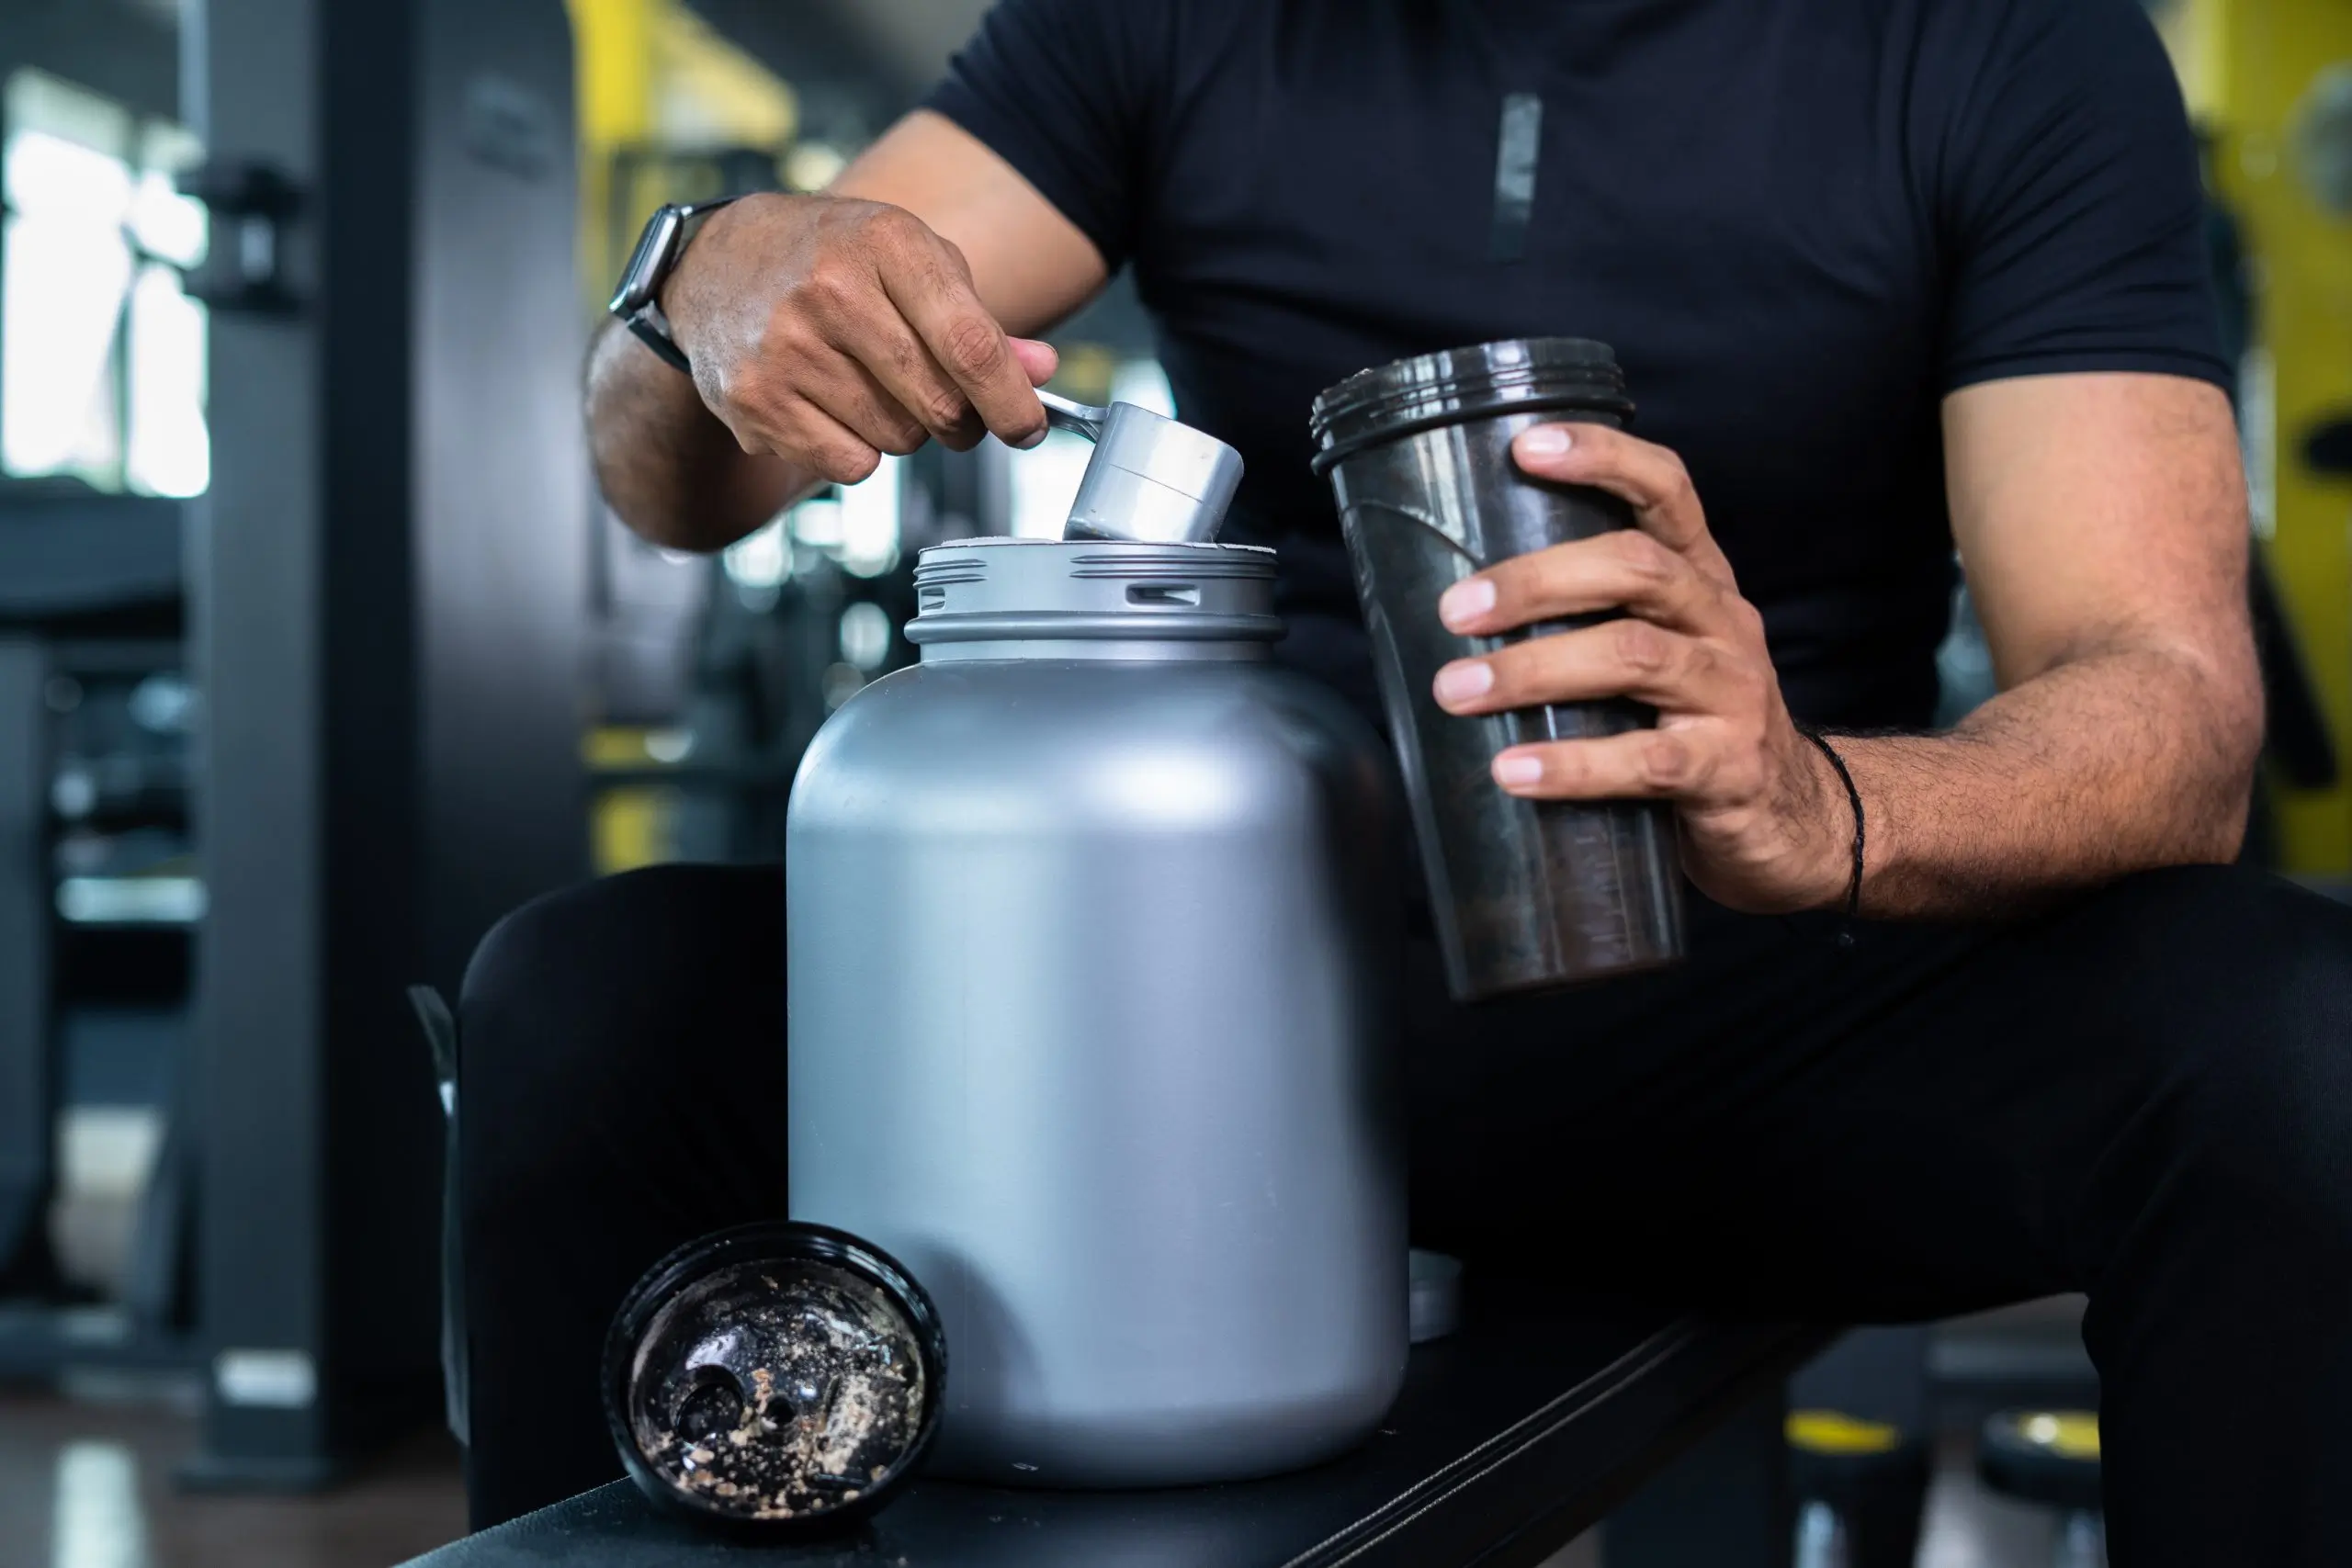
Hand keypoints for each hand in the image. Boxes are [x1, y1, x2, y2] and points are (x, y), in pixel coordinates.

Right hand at [659, 192, 1057, 484]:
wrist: (715, 266)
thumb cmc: (831, 260)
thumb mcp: (911, 262)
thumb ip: (980, 322)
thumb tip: (1040, 372)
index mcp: (884, 242)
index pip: (970, 344)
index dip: (1010, 401)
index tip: (1028, 428)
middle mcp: (829, 290)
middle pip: (940, 405)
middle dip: (961, 421)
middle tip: (949, 406)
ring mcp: (784, 348)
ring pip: (897, 441)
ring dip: (903, 431)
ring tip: (869, 385)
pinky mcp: (755, 400)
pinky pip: (850, 465)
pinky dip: (856, 450)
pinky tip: (831, 405)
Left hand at [1427, 422, 1847, 913]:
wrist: (1792, 819)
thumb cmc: (1694, 724)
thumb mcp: (1659, 653)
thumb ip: (1590, 620)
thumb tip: (1455, 607)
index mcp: (1700, 579)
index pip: (1666, 490)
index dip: (1604, 457)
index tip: (1525, 447)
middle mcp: (1722, 621)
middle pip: (1635, 568)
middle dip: (1537, 581)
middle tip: (1455, 610)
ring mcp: (1732, 693)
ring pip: (1634, 656)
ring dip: (1534, 670)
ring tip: (1457, 691)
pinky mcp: (1728, 769)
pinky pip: (1647, 759)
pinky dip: (1573, 765)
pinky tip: (1513, 772)